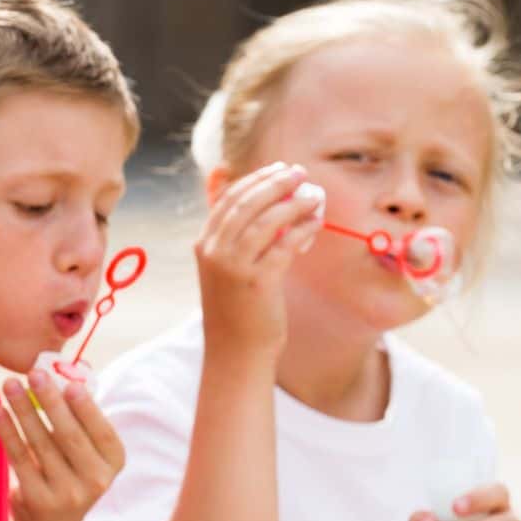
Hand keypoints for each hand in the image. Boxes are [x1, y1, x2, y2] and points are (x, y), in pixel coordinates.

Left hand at [0, 368, 124, 520]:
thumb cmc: (68, 474)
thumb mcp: (83, 454)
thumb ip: (77, 422)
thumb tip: (59, 377)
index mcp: (113, 464)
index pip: (102, 432)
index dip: (86, 408)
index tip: (69, 382)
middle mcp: (96, 482)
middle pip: (69, 435)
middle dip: (50, 401)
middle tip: (34, 373)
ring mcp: (67, 494)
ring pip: (41, 444)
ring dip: (23, 410)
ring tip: (9, 385)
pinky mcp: (37, 499)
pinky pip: (19, 458)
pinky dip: (7, 432)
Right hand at [195, 162, 322, 356]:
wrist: (235, 351)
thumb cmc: (237, 309)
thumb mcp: (230, 269)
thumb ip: (243, 239)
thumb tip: (276, 206)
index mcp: (204, 245)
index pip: (228, 200)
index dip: (256, 180)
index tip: (279, 170)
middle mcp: (214, 252)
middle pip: (247, 203)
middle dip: (276, 183)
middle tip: (300, 173)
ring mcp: (233, 267)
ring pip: (266, 221)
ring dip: (293, 203)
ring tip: (313, 195)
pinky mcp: (256, 282)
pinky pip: (284, 245)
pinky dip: (302, 229)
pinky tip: (316, 223)